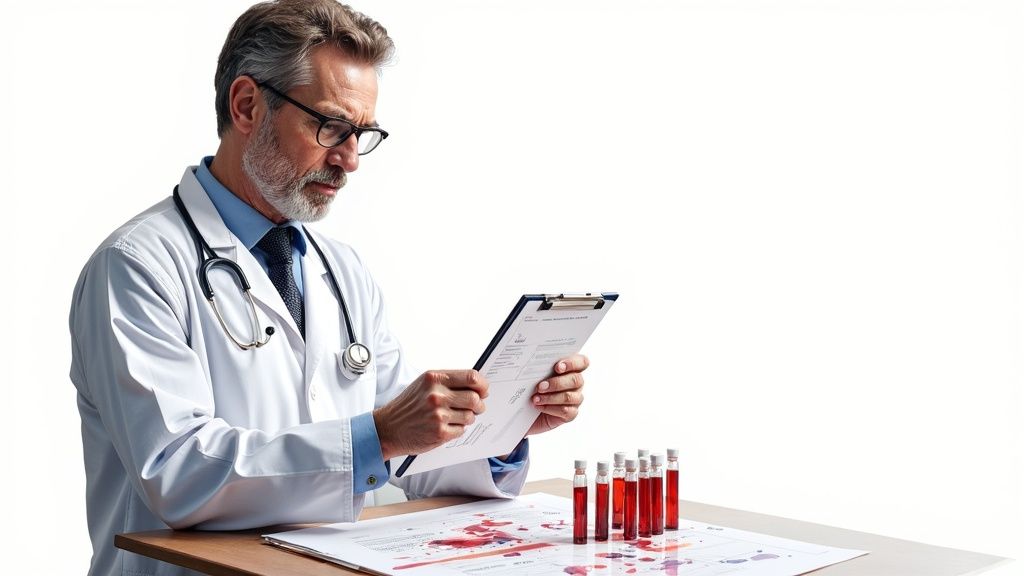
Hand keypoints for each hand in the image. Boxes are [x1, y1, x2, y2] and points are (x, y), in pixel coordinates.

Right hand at [373, 370, 488, 460]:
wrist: (387, 428)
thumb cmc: (408, 406)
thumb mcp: (424, 384)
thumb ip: (449, 382)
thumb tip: (477, 385)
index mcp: (434, 378)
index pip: (471, 377)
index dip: (483, 385)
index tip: (484, 390)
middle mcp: (436, 395)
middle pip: (475, 398)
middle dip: (479, 404)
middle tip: (477, 407)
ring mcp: (438, 415)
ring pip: (470, 416)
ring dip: (468, 418)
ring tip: (455, 417)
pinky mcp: (439, 433)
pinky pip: (461, 430)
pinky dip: (458, 429)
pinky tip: (446, 426)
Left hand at [526, 354, 587, 435]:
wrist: (524, 409)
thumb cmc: (531, 387)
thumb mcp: (533, 375)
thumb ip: (540, 366)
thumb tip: (532, 359)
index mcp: (571, 369)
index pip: (582, 362)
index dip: (573, 363)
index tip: (557, 367)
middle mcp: (576, 383)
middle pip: (576, 380)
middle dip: (557, 383)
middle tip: (540, 386)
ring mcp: (575, 399)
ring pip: (570, 397)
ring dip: (551, 397)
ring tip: (535, 398)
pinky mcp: (570, 414)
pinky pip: (566, 411)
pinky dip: (551, 409)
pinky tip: (539, 407)